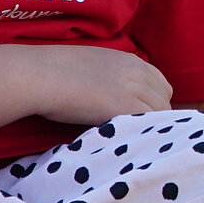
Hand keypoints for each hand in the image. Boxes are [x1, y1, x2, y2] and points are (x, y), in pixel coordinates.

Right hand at [0, 45, 171, 123]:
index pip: (161, 84)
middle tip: (136, 132)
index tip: (142, 116)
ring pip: (160, 113)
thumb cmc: (54, 71)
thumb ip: (111, 76)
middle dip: (155, 116)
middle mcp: (137, 71)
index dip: (154, 102)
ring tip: (131, 140)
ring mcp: (132, 88)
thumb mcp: (92, 64)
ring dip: (149, 127)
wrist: (39, 74)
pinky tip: (127, 142)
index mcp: (130, 60)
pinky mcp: (123, 106)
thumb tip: (111, 94)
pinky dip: (143, 133)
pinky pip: (148, 123)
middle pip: (164, 100)